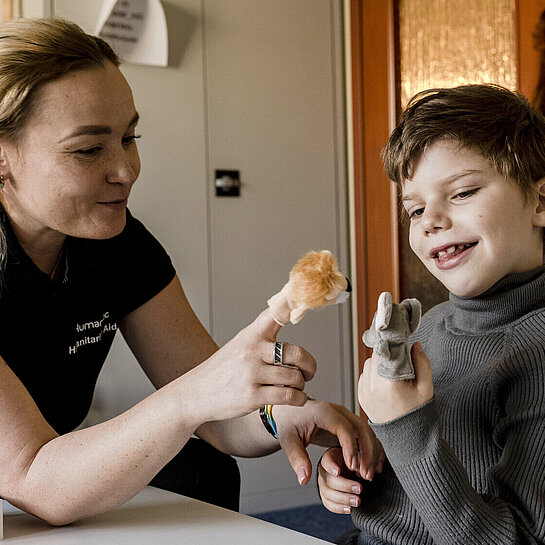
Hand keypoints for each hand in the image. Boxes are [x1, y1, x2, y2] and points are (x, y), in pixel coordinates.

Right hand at [185, 308, 315, 424]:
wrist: (196, 393)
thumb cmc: (222, 369)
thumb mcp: (240, 344)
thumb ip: (264, 333)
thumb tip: (290, 314)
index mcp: (251, 335)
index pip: (276, 314)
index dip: (292, 304)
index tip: (304, 298)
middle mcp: (252, 351)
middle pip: (297, 354)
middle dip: (309, 365)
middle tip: (308, 372)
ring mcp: (252, 374)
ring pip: (295, 378)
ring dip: (301, 385)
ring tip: (295, 387)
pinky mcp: (252, 396)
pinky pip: (289, 396)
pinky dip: (299, 399)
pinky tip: (296, 398)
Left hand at [273, 401, 383, 485]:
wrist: (291, 411)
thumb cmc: (290, 423)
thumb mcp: (289, 440)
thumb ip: (297, 459)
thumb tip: (304, 479)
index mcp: (324, 413)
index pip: (344, 428)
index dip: (351, 447)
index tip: (353, 467)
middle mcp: (338, 411)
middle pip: (361, 428)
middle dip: (368, 452)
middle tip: (367, 475)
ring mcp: (346, 416)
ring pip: (367, 431)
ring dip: (372, 452)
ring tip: (371, 474)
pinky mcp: (349, 423)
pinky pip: (365, 434)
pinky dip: (372, 449)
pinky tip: (374, 466)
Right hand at [318, 447, 365, 513]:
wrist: (351, 469)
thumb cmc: (354, 461)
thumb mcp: (358, 457)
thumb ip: (360, 462)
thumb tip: (364, 472)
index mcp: (329, 457)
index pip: (327, 461)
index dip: (331, 467)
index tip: (338, 472)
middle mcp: (324, 471)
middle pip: (329, 480)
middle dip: (344, 486)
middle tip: (359, 489)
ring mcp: (323, 485)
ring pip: (328, 494)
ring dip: (343, 499)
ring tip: (357, 501)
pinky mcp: (326, 496)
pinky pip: (329, 504)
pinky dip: (339, 508)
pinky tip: (350, 509)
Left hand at [358, 342, 432, 423]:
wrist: (406, 437)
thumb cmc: (417, 412)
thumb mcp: (426, 387)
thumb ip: (422, 363)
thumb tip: (415, 344)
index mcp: (389, 383)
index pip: (385, 351)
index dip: (393, 345)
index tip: (400, 344)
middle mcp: (373, 386)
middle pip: (376, 356)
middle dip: (387, 355)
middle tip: (399, 361)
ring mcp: (365, 392)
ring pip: (368, 364)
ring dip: (378, 363)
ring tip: (392, 373)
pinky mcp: (361, 396)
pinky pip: (364, 375)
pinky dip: (372, 374)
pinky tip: (385, 382)